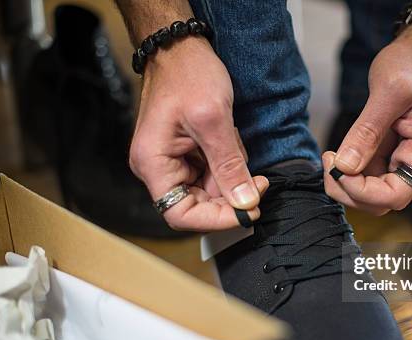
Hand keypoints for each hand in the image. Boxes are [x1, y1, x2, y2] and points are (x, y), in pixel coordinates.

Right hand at [129, 37, 267, 230]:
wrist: (183, 48)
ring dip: (231, 176)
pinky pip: (211, 173)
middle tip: (258, 183)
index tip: (248, 212)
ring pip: (209, 191)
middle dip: (230, 196)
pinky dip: (229, 164)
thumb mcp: (213, 120)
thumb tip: (245, 202)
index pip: (181, 215)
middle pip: (197, 206)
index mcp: (153, 163)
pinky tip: (232, 141)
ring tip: (237, 144)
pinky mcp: (186, 155)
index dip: (216, 220)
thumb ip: (229, 166)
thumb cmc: (189, 74)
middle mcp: (158, 168)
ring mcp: (172, 162)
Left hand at [323, 24, 411, 214]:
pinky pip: (370, 181)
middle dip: (348, 189)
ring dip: (346, 184)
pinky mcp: (395, 161)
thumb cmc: (410, 67)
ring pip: (373, 196)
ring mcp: (409, 166)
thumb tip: (345, 167)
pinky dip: (350, 174)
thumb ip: (366, 132)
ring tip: (331, 156)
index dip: (360, 191)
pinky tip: (339, 154)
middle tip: (328, 159)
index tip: (336, 167)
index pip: (394, 195)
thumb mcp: (388, 92)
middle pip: (382, 202)